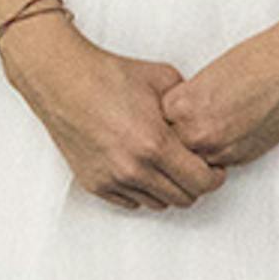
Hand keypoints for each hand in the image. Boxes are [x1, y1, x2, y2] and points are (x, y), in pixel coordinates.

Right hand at [3, 17, 222, 212]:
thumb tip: (206, 117)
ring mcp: (113, 179)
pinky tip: (142, 169)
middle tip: (193, 168)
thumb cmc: (108, 76)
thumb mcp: (162, 79)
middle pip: (183, 198)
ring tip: (166, 167)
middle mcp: (134, 168)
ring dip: (167, 189)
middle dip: (194, 184)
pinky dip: (141, 190)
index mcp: (156, 144)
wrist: (63, 80)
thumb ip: (190, 104)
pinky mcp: (95, 183)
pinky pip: (130, 202)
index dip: (214, 177)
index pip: (201, 182)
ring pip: (157, 203)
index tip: (214, 170)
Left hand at [173, 0, 278, 170]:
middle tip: (186, 123)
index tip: (170, 111)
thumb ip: (188, 102)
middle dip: (175, 136)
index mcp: (183, 105)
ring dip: (195, 149)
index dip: (164, 117)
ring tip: (211, 125)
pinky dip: (217, 152)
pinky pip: (216, 162)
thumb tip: (177, 119)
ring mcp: (220, 149)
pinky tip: (228, 130)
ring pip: (192, 159)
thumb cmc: (256, 61)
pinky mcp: (240, 158)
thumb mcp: (206, 76)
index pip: (156, 122)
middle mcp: (198, 132)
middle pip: (170, 145)